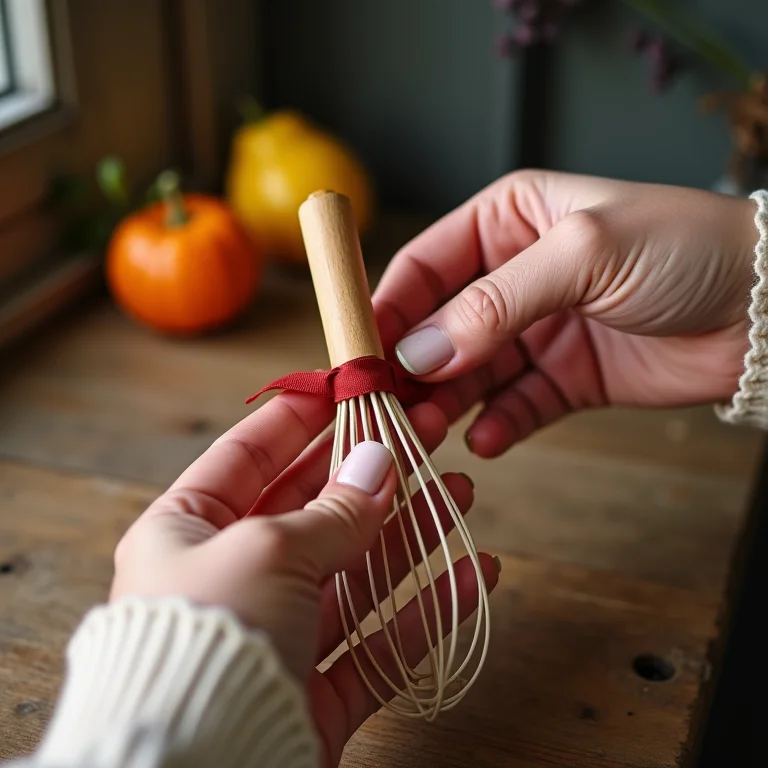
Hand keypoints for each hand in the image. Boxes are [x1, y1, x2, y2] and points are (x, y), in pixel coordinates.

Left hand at [111, 393, 497, 765]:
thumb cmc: (207, 638)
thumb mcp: (267, 550)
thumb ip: (332, 511)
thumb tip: (380, 461)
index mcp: (186, 532)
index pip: (248, 456)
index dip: (298, 420)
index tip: (344, 388)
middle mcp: (228, 579)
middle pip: (313, 510)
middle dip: (370, 473)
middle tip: (423, 434)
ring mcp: (276, 635)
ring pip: (354, 571)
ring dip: (410, 535)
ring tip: (459, 493)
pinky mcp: (313, 691)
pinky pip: (378, 640)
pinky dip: (425, 610)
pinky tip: (471, 575)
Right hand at [374, 170, 757, 456]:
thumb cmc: (683, 249)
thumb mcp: (582, 255)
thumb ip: (495, 304)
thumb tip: (419, 353)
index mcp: (507, 222)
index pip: (423, 267)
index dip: (386, 310)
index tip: (359, 354)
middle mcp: (512, 277)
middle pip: (437, 328)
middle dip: (411, 371)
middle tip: (391, 410)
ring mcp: (537, 331)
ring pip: (469, 374)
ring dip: (445, 405)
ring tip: (428, 434)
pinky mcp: (564, 379)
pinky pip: (514, 408)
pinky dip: (496, 427)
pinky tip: (487, 441)